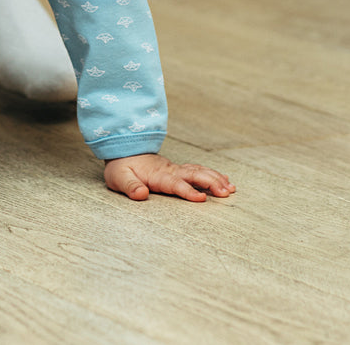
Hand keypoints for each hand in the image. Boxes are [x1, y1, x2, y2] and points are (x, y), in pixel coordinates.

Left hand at [103, 153, 235, 202]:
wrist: (123, 150)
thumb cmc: (121, 167)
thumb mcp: (118, 178)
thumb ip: (130, 187)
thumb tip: (141, 195)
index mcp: (157, 175)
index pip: (175, 184)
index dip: (188, 191)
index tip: (202, 199)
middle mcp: (170, 170)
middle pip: (194, 175)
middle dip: (211, 183)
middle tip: (227, 192)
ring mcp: (176, 169)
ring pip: (199, 171)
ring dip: (216, 179)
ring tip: (231, 188)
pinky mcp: (178, 170)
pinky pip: (198, 170)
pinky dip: (213, 174)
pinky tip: (223, 180)